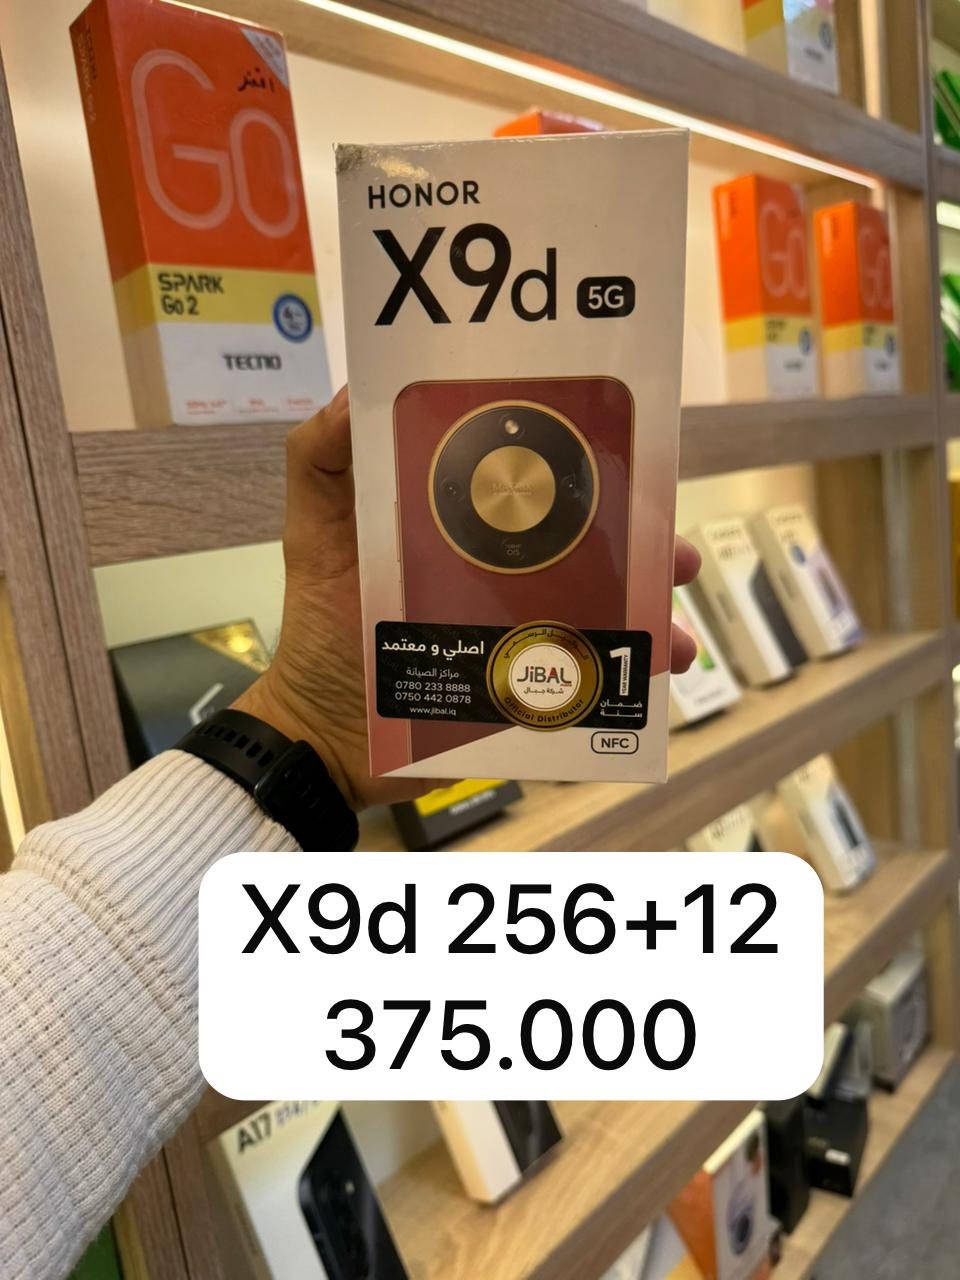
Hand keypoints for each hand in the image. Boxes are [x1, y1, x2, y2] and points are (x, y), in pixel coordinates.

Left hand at [236, 388, 700, 808]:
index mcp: (455, 522)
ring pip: (598, 601)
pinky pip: (588, 668)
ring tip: (674, 607)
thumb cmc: (322, 634)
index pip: (523, 475)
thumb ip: (319, 463)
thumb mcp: (313, 537)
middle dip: (635, 532)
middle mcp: (497, 568)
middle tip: (667, 539)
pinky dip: (630, 666)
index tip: (614, 438)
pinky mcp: (525, 680)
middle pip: (578, 537)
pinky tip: (659, 663)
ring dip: (647, 598)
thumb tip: (355, 391)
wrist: (327, 743)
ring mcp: (516, 626)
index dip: (570, 455)